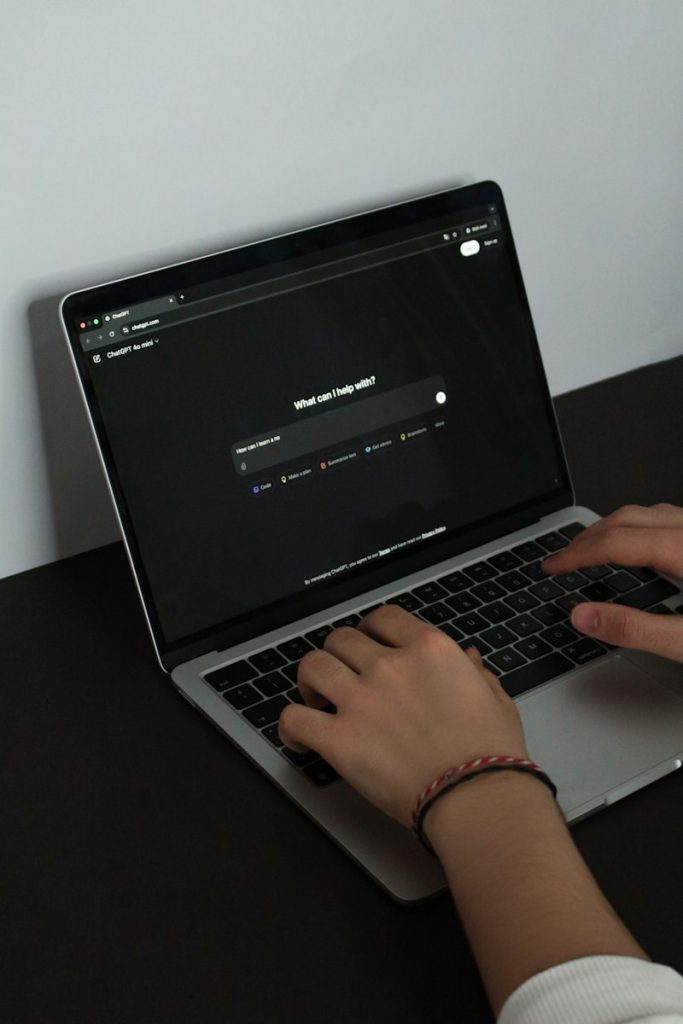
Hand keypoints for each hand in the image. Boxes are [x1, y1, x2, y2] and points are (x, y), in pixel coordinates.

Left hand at [278, 605, 527, 828]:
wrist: (477, 798)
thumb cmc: (492, 754)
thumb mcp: (496, 699)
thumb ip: (475, 672)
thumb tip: (469, 657)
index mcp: (429, 649)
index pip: (383, 618)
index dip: (369, 629)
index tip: (367, 643)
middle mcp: (390, 666)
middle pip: (342, 639)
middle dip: (338, 654)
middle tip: (342, 675)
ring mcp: (361, 700)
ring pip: (313, 666)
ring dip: (310, 680)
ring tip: (314, 699)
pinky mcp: (340, 739)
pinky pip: (295, 718)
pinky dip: (290, 727)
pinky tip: (297, 739)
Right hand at [543, 503, 682, 660]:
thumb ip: (634, 629)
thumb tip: (583, 616)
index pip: (614, 542)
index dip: (577, 554)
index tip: (553, 567)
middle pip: (627, 519)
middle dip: (588, 538)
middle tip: (563, 559)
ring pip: (647, 513)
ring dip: (613, 528)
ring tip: (590, 549)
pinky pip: (666, 520)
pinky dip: (638, 529)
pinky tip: (637, 547)